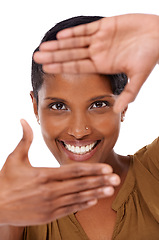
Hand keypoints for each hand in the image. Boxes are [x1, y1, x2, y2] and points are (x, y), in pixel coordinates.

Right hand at [0, 120, 119, 225]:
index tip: (107, 168)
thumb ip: (24, 140)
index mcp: (43, 175)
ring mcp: (50, 205)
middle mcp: (49, 191)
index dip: (92, 169)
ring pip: (78, 198)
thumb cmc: (6, 181)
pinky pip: (70, 209)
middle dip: (100, 181)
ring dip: (96, 193)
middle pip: (80, 185)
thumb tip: (22, 120)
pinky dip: (83, 204)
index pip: (73, 171)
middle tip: (116, 179)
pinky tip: (93, 200)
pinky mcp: (48, 215)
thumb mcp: (14, 158)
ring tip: (110, 190)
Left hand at [34, 14, 158, 111]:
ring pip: (75, 41)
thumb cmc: (151, 56)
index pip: (77, 67)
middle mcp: (98, 52)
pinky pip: (87, 29)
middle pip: (71, 54)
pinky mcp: (106, 25)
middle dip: (54, 55)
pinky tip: (61, 35)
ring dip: (59, 44)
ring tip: (43, 46)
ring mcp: (100, 39)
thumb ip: (129, 94)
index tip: (46, 69)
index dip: (61, 67)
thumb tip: (117, 111)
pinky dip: (74, 32)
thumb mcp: (139, 77)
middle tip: (36, 57)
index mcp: (102, 65)